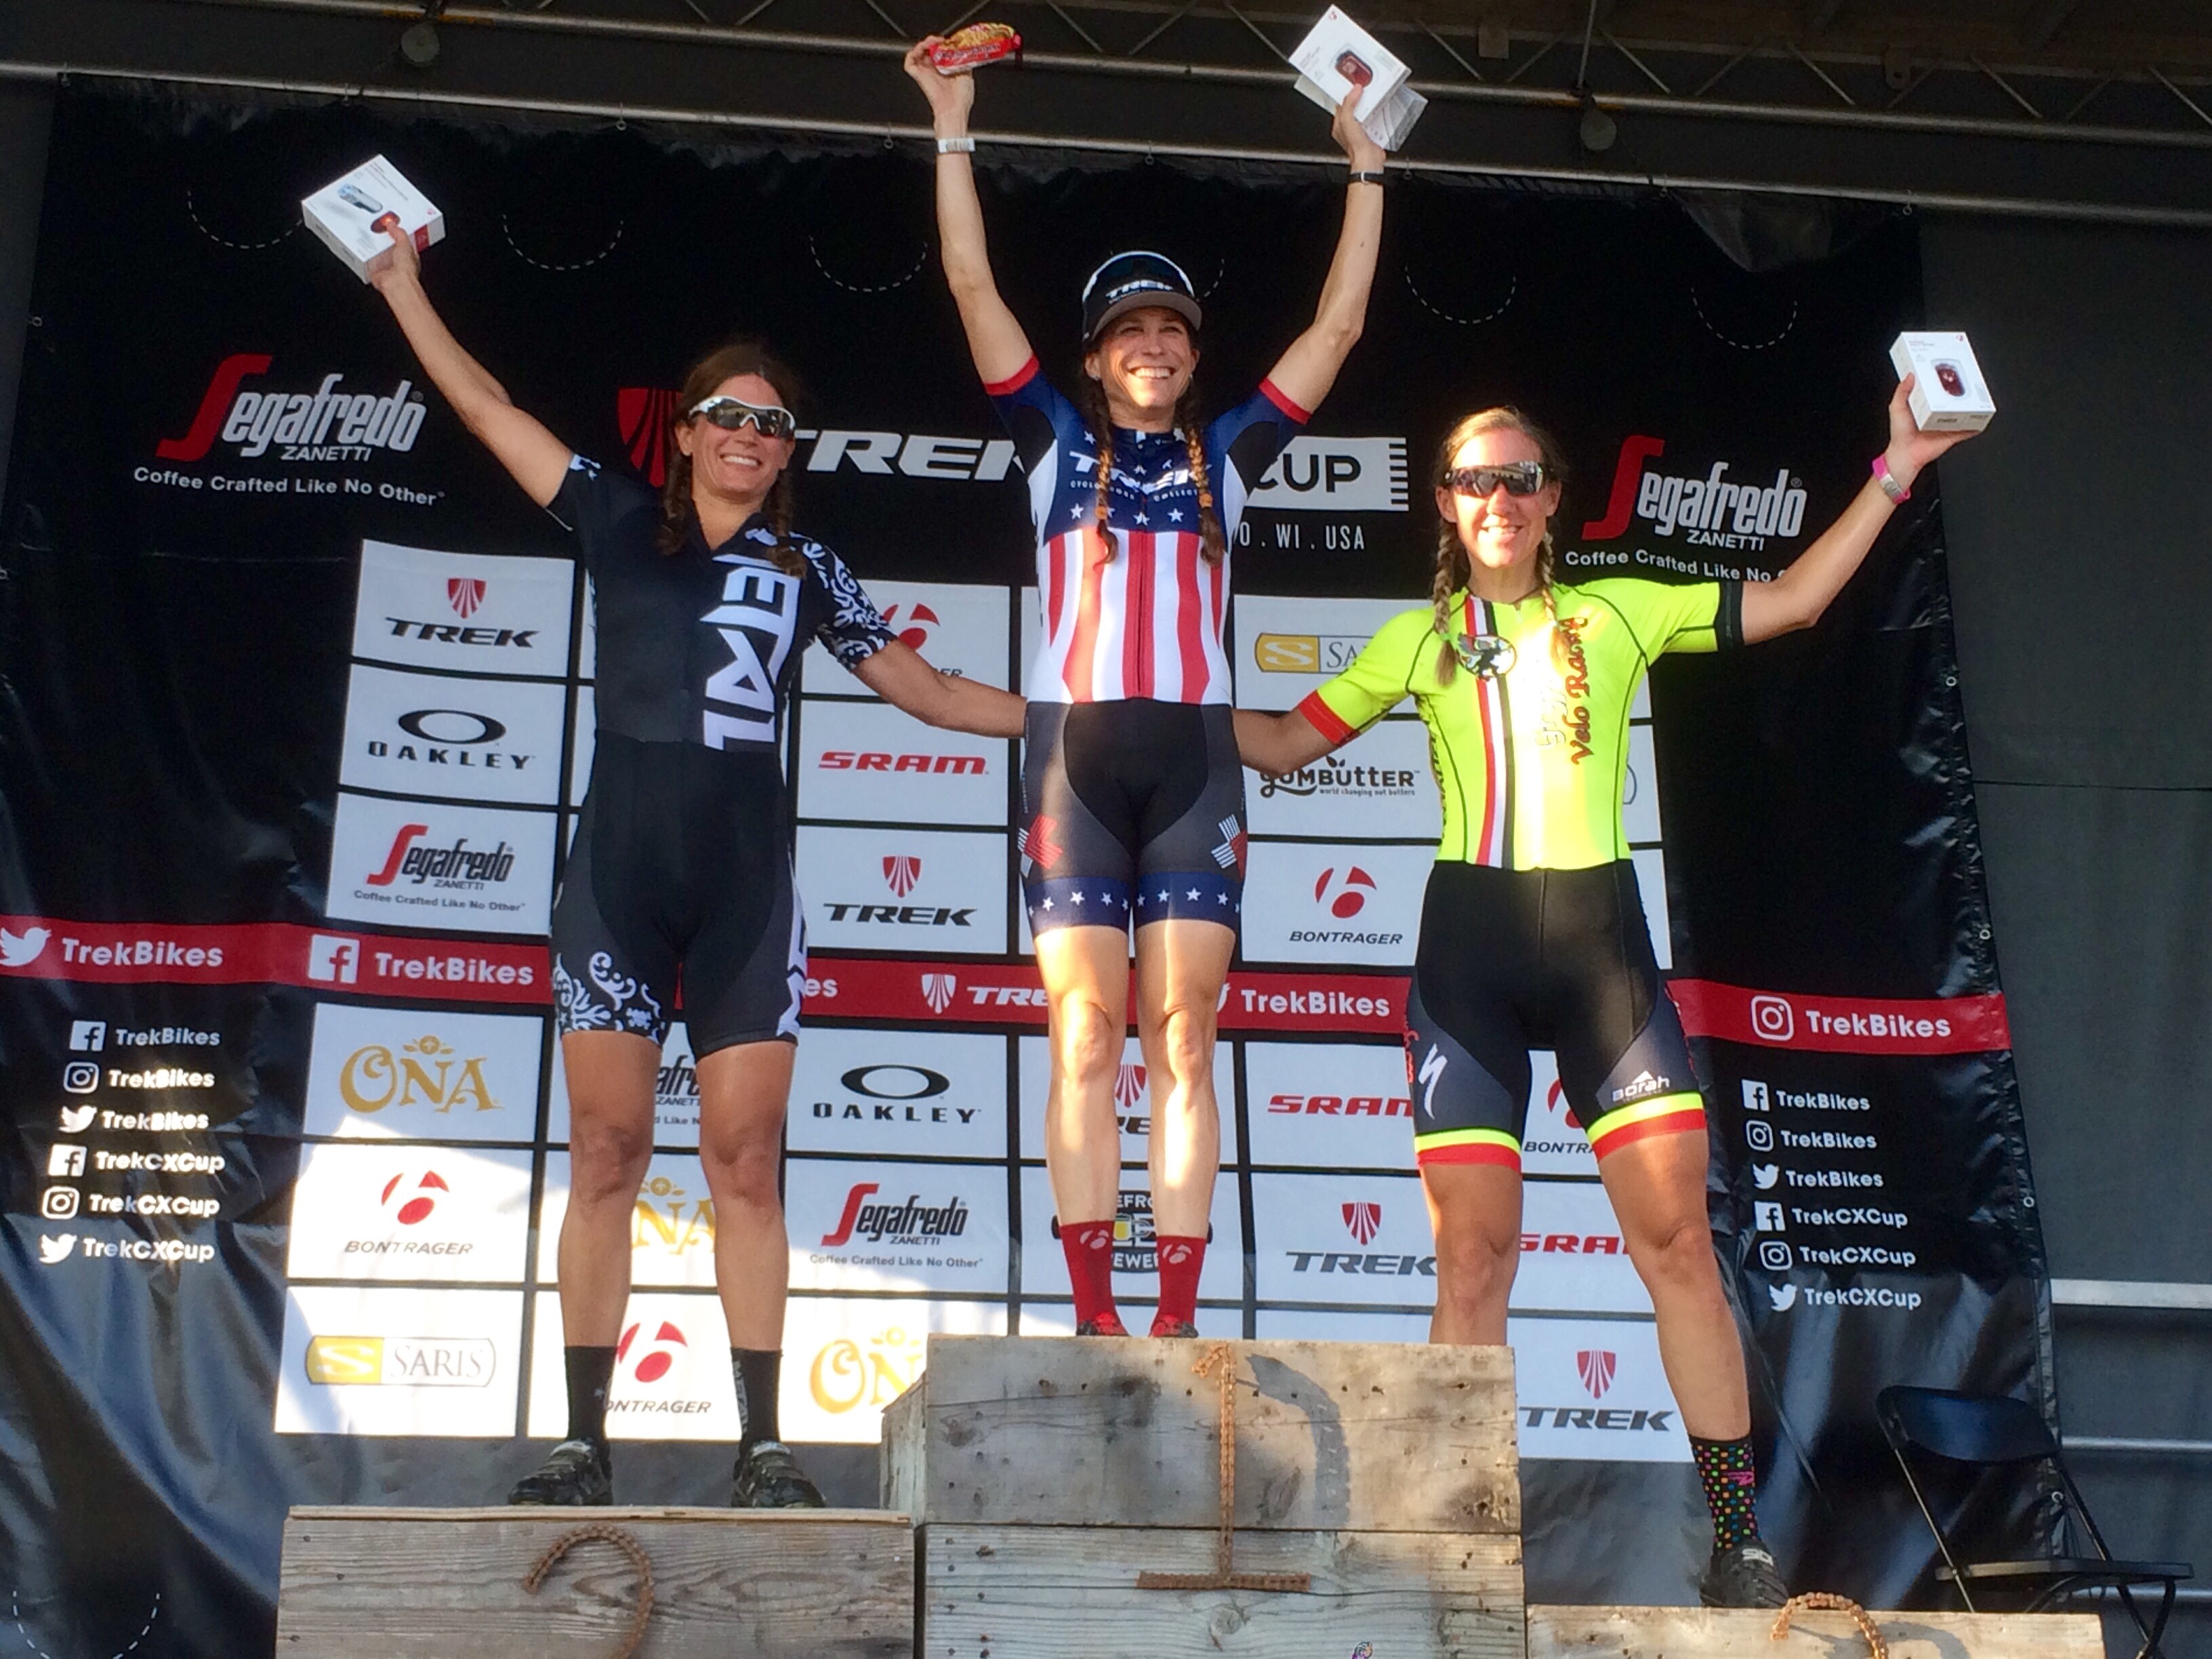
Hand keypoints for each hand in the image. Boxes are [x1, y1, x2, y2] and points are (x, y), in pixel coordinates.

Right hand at [366, 221, 421, 296]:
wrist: (395, 283)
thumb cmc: (406, 269)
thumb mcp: (405, 244)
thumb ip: (398, 233)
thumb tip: (392, 224)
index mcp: (409, 256)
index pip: (403, 241)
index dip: (397, 233)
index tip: (390, 225)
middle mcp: (399, 262)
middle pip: (389, 247)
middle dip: (383, 240)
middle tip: (377, 230)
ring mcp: (388, 267)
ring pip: (379, 254)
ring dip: (374, 248)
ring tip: (370, 239)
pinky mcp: (377, 272)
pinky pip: (370, 262)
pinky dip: (367, 257)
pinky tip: (365, 252)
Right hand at [904, 38, 976, 132]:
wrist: (954, 109)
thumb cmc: (961, 99)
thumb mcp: (967, 74)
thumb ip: (964, 61)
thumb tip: (964, 50)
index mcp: (945, 71)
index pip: (940, 52)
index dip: (944, 44)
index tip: (951, 40)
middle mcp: (934, 71)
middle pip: (929, 50)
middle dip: (934, 40)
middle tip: (942, 39)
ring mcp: (925, 72)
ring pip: (918, 52)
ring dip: (924, 43)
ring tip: (933, 41)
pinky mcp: (917, 75)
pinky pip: (909, 61)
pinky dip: (913, 51)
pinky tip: (924, 48)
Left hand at [1332, 90, 1385, 171]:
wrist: (1369, 160)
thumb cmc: (1356, 147)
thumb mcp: (1347, 121)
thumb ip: (1349, 105)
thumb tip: (1354, 91)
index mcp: (1338, 125)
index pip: (1341, 105)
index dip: (1346, 94)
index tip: (1354, 86)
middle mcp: (1348, 128)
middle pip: (1353, 107)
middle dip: (1359, 99)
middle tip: (1365, 90)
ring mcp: (1360, 131)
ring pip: (1364, 112)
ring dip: (1369, 105)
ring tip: (1373, 97)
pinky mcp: (1371, 133)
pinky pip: (1373, 119)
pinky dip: (1377, 114)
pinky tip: (1379, 110)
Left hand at [1881, 374, 1976, 490]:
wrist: (1906, 455)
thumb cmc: (1900, 434)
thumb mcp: (1897, 408)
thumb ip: (1902, 391)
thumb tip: (1910, 375)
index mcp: (1923, 406)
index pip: (1935, 392)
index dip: (1940, 383)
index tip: (1947, 373)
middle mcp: (1935, 414)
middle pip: (1951, 401)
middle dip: (1958, 393)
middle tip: (1964, 383)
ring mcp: (1945, 425)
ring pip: (1961, 413)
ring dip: (1969, 406)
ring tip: (1975, 396)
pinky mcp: (1952, 435)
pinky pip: (1967, 430)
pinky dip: (1975, 425)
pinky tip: (1981, 417)